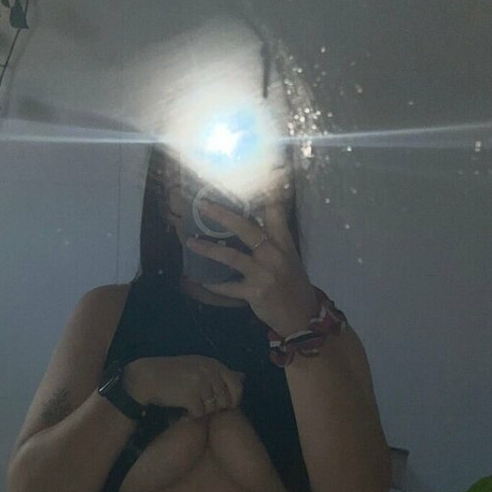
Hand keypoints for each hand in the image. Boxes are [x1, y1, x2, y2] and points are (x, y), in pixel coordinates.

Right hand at [123, 356, 243, 418]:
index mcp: (214, 364)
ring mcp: (201, 383)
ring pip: (212, 409)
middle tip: (199, 404)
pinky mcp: (191, 396)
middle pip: (225, 401)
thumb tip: (243, 377)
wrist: (148, 377)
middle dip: (214, 408)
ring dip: (201, 411)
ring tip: (188, 403)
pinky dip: (190, 415)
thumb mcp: (199, 367)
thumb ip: (221, 373)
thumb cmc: (174, 373)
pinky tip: (182, 408)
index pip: (237, 386)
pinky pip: (199, 414)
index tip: (223, 406)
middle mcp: (210, 372)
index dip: (233, 400)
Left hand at [185, 196, 318, 335]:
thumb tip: (250, 224)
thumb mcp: (289, 258)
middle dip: (222, 215)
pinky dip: (214, 283)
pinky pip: (228, 286)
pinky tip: (200, 279)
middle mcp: (274, 254)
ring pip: (231, 256)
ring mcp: (263, 273)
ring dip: (208, 249)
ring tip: (190, 242)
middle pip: (246, 228)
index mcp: (284, 243)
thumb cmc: (293, 285)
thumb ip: (273, 241)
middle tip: (203, 205)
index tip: (257, 175)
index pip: (276, 212)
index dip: (267, 192)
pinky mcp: (254, 292)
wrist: (301, 316)